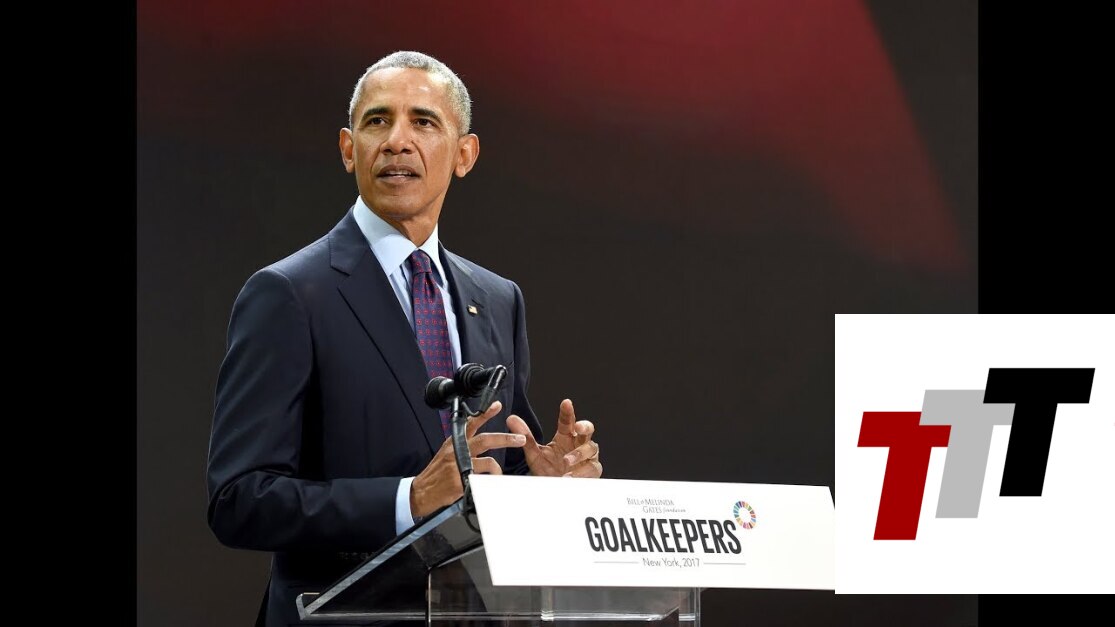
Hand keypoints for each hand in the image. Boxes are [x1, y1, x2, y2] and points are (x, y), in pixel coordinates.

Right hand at [410, 401, 525, 518]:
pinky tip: (485, 485)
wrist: (422, 492)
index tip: (497, 406)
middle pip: (485, 440)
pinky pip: (483, 479)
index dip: (485, 414)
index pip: (471, 423)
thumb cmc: (435, 474)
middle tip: (519, 439)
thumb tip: (480, 443)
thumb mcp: (446, 454)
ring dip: (498, 469)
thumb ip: (462, 446)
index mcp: (453, 442)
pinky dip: (488, 482)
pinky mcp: (461, 479)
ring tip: (498, 475)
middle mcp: (457, 450)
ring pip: (489, 461)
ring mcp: (459, 465)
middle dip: (505, 439)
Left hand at [507, 399, 601, 477]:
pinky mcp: (591, 472)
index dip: (567, 411)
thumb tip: (511, 418)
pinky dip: (582, 472)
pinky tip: (570, 476)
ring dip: (579, 454)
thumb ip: (525, 437)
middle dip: (585, 426)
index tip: (566, 402)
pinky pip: (592, 468)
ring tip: (566, 461)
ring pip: (591, 449)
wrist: (551, 489)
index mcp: (566, 436)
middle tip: (578, 427)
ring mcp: (587, 457)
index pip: (567, 421)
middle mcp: (578, 444)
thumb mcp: (534, 453)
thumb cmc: (547, 469)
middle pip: (587, 430)